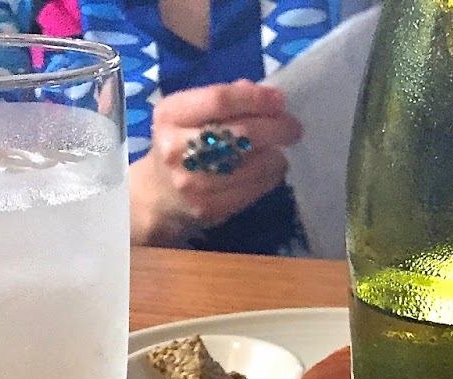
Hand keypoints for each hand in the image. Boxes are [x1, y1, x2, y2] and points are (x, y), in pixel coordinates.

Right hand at [129, 80, 302, 245]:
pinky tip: (273, 169)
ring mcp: (193, 183)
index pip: (219, 100)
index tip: (279, 101)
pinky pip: (251, 190)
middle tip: (293, 128)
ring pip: (250, 165)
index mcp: (170, 115)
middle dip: (274, 128)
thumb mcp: (189, 114)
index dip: (255, 99)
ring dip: (275, 155)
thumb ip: (224, 101)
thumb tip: (266, 96)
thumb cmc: (181, 144)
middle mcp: (178, 148)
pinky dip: (269, 177)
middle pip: (239, 133)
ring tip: (281, 149)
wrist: (159, 194)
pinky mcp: (209, 208)